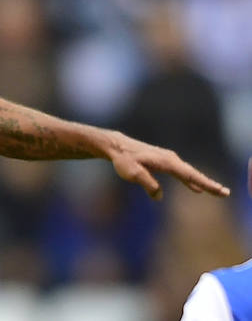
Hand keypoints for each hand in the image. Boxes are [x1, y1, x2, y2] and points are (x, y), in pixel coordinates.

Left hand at [107, 132, 229, 199]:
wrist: (117, 147)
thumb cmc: (124, 160)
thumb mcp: (133, 174)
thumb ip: (148, 184)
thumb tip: (159, 195)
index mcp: (166, 162)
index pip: (189, 175)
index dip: (205, 184)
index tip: (218, 190)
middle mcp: (171, 159)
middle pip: (193, 173)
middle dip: (209, 184)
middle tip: (225, 193)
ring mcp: (168, 159)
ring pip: (188, 172)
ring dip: (202, 181)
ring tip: (216, 191)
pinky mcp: (163, 161)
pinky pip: (181, 172)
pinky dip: (190, 179)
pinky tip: (194, 187)